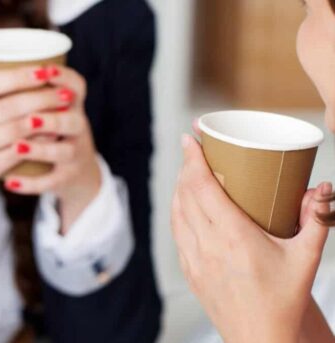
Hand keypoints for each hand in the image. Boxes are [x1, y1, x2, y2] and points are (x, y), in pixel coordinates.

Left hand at [0, 65, 100, 232]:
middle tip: (30, 119)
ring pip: (65, 152)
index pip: (77, 87)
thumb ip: (36, 92)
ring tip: (16, 147)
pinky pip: (51, 182)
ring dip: (41, 149)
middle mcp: (78, 130)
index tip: (45, 70)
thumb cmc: (59, 133)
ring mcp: (75, 156)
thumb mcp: (59, 110)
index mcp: (74, 108)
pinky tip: (10, 182)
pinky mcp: (67, 178)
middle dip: (52, 118)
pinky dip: (31, 183)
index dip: (64, 79)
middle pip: (73, 121)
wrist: (80, 170)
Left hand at [172, 133, 330, 342]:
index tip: (189, 138)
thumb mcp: (305, 260)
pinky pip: (176, 231)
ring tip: (188, 172)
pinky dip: (177, 210)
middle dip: (186, 166)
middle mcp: (208, 245)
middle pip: (186, 193)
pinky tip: (183, 203)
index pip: (203, 187)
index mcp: (234, 237)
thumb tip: (322, 190)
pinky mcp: (190, 270)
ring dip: (179, 187)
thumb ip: (316, 221)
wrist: (260, 341)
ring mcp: (195, 259)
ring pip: (177, 211)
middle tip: (193, 150)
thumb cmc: (282, 302)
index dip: (192, 159)